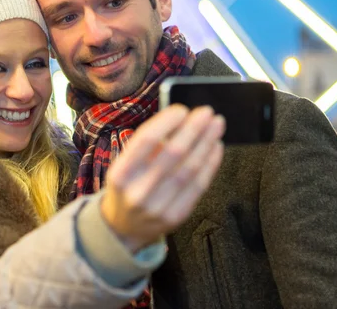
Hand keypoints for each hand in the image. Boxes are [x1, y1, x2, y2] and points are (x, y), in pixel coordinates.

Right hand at [100, 105, 224, 251]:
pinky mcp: (176, 216)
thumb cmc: (127, 186)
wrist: (123, 227)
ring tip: (216, 125)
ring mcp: (158, 207)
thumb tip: (181, 121)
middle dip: (192, 129)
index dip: (166, 122)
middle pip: (172, 154)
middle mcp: (137, 192)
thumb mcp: (125, 165)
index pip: (145, 141)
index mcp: (120, 174)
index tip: (181, 109)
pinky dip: (210, 164)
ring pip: (189, 169)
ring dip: (205, 143)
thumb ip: (149, 146)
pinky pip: (198, 186)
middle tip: (206, 112)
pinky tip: (215, 147)